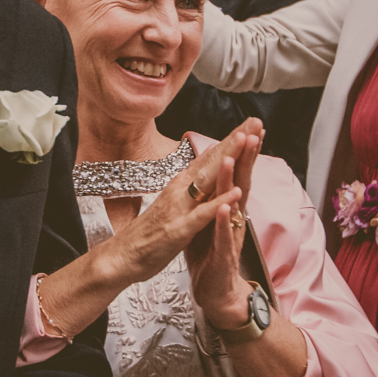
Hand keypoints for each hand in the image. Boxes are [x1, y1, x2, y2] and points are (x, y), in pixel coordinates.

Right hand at [100, 122, 256, 285]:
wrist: (122, 256)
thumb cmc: (148, 233)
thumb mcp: (172, 202)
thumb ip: (189, 183)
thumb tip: (204, 161)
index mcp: (181, 184)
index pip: (211, 156)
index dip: (232, 139)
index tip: (251, 122)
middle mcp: (180, 190)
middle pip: (212, 160)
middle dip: (235, 140)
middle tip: (255, 120)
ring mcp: (179, 208)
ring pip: (208, 179)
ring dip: (228, 159)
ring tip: (248, 141)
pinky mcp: (178, 229)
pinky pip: (202, 214)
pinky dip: (219, 202)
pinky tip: (235, 191)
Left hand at [187, 126, 261, 326]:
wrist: (216, 291)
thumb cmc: (212, 254)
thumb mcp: (211, 219)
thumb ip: (216, 195)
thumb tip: (216, 172)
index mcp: (229, 207)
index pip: (238, 173)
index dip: (243, 150)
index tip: (249, 124)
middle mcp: (235, 218)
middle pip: (242, 181)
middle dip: (247, 156)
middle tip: (254, 129)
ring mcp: (231, 236)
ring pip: (233, 205)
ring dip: (233, 181)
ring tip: (233, 158)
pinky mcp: (223, 255)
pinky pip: (223, 235)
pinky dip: (222, 221)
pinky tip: (223, 207)